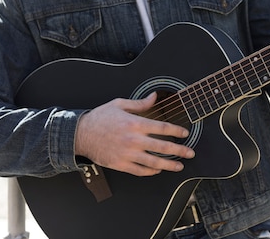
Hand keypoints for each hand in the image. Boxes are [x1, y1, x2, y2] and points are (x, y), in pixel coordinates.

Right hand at [75, 92, 194, 176]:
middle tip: (190, 153)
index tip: (185, 133)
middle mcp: (133, 140)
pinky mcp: (120, 164)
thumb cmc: (100, 118)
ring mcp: (127, 154)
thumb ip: (140, 103)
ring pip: (153, 162)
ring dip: (169, 165)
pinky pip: (140, 171)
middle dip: (179, 151)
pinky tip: (158, 170)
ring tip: (179, 166)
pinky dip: (151, 171)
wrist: (80, 134)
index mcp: (135, 123)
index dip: (176, 131)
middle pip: (162, 147)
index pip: (162, 128)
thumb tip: (154, 96)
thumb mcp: (119, 104)